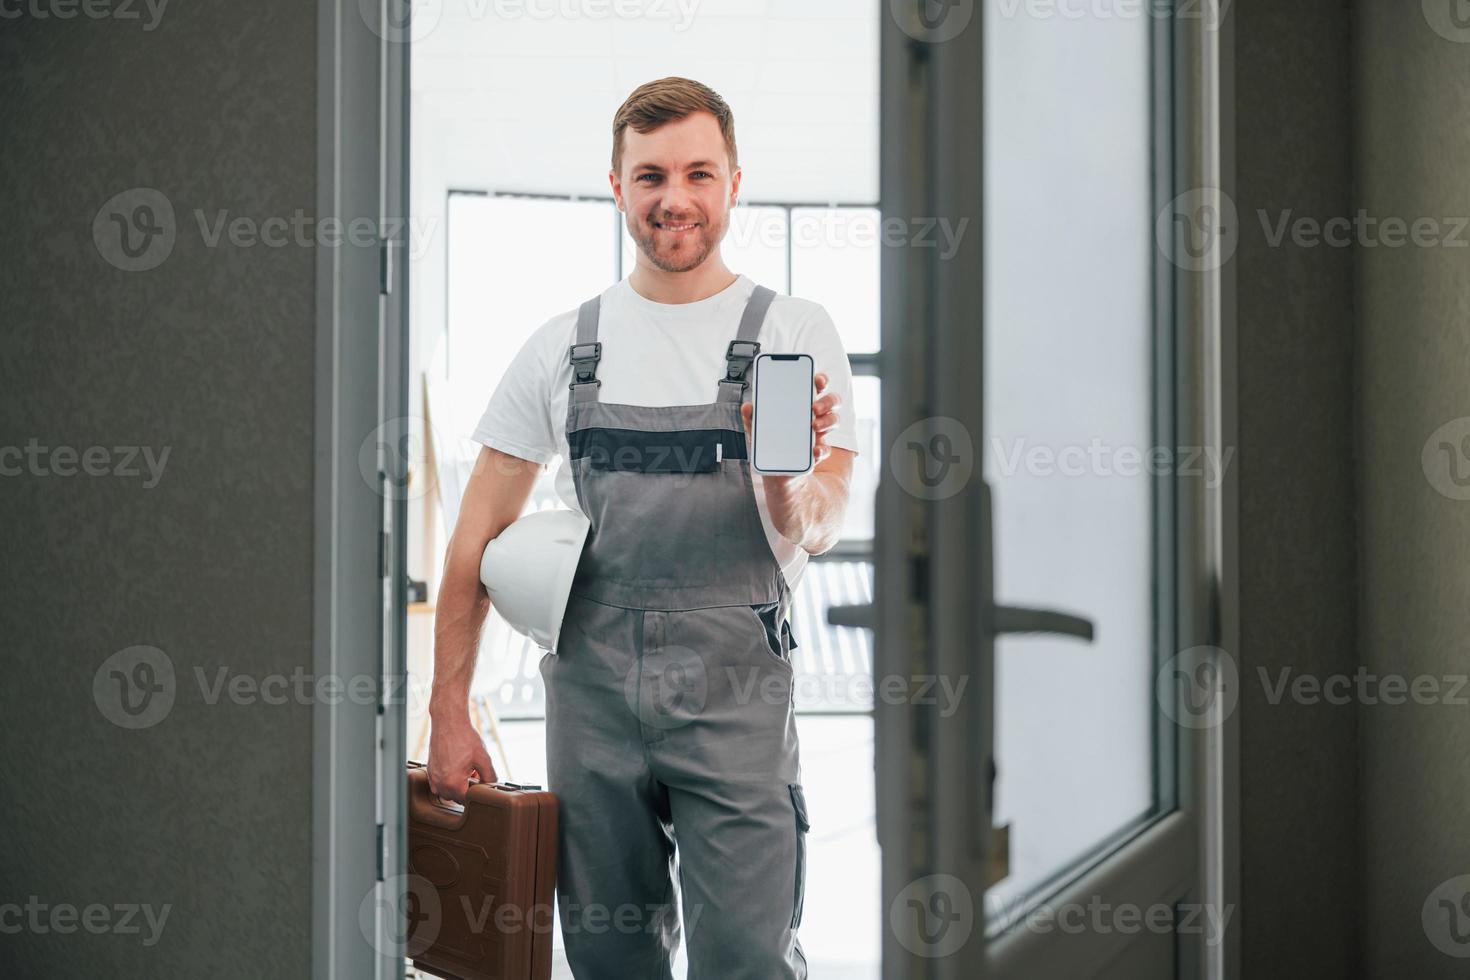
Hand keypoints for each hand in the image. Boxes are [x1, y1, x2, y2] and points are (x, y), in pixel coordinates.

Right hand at [426, 711, 497, 804]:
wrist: (449, 722)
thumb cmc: (464, 738)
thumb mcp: (483, 758)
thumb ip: (489, 777)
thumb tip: (490, 786)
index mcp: (452, 784)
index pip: (466, 800)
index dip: (476, 792)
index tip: (480, 781)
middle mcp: (439, 784)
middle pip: (456, 797)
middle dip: (467, 788)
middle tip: (474, 772)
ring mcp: (433, 777)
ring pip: (447, 791)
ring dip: (457, 785)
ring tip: (466, 769)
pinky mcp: (430, 770)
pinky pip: (440, 783)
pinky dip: (448, 779)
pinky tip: (457, 766)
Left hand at [741, 372, 841, 541]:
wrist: (805, 517)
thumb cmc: (779, 490)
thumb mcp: (763, 462)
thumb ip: (757, 433)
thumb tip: (748, 407)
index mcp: (781, 426)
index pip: (794, 395)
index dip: (808, 382)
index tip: (815, 379)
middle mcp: (799, 430)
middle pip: (817, 400)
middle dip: (822, 399)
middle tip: (815, 410)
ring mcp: (815, 441)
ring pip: (829, 415)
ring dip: (828, 418)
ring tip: (818, 432)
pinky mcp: (829, 455)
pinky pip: (832, 438)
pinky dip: (825, 443)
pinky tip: (816, 455)